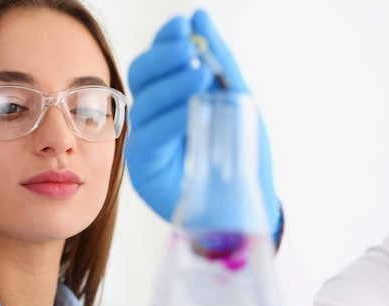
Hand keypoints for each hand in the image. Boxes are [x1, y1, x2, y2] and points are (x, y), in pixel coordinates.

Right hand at [126, 9, 280, 239]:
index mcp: (171, 99)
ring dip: (171, 87)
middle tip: (191, 52)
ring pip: (144, 105)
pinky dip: (170, 120)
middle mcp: (153, 117)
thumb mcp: (237, 100)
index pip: (157, 62)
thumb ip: (219, 61)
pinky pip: (148, 138)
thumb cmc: (241, 153)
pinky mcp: (143, 168)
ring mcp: (146, 142)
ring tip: (199, 75)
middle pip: (141, 77)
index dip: (164, 41)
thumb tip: (199, 16)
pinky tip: (190, 110)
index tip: (182, 26)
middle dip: (163, 59)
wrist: (247, 203)